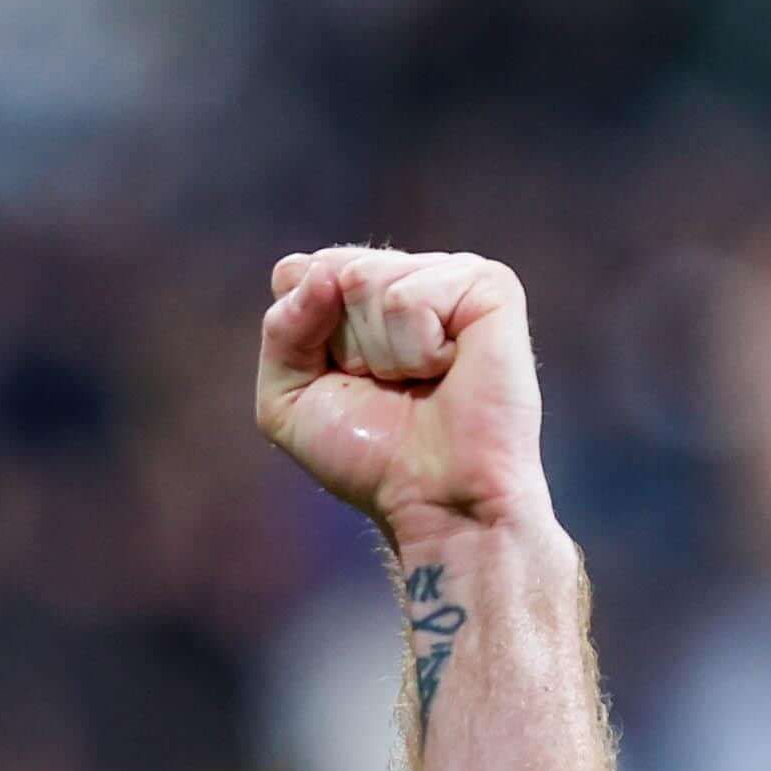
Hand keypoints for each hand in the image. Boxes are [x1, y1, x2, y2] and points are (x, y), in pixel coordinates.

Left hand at [253, 246, 548, 542]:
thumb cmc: (371, 455)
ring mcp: (451, 275)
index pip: (297, 273)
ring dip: (382, 353)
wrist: (436, 498)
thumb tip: (320, 272)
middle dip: (343, 345)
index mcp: (363, 293)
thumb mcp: (288, 399)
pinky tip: (448, 370)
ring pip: (367, 280)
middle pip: (329, 273)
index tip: (341, 380)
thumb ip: (281, 329)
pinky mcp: (490, 287)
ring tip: (421, 382)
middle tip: (388, 387)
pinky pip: (411, 296)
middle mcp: (407, 275)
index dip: (302, 334)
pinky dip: (417, 348)